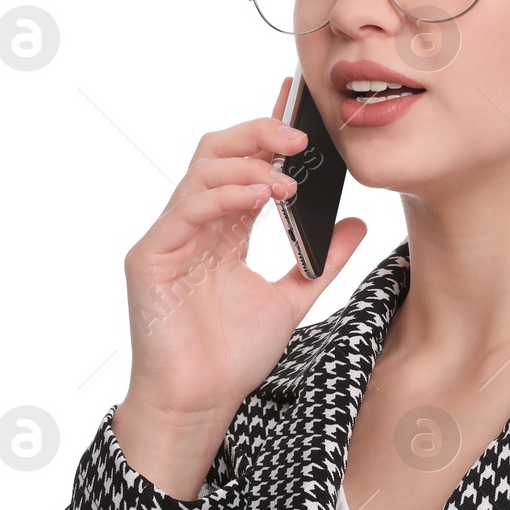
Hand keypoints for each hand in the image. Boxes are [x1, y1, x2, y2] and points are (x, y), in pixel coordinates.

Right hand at [116, 76, 367, 461]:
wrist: (199, 404)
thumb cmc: (233, 357)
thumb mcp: (293, 299)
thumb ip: (323, 261)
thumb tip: (359, 223)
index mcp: (225, 230)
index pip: (247, 165)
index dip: (269, 132)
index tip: (301, 106)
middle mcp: (196, 225)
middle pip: (219, 152)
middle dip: (260, 134)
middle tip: (301, 134)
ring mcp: (171, 237)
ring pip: (201, 171)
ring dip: (248, 163)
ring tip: (288, 175)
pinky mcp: (150, 256)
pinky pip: (186, 209)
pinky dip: (224, 194)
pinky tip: (258, 195)